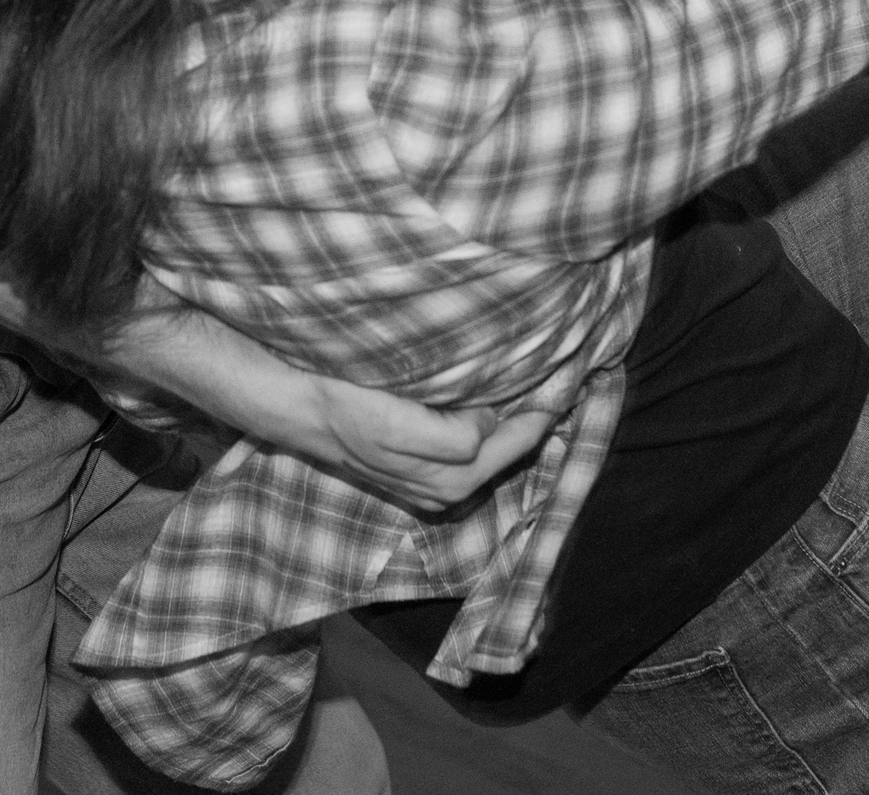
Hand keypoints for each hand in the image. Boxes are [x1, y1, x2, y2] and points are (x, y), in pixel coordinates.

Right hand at [307, 376, 556, 515]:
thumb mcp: (394, 424)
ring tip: (533, 386)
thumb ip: (450, 437)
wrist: (300, 410)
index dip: (541, 413)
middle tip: (561, 378)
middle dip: (534, 420)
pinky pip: (469, 452)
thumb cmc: (345, 408)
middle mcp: (448, 489)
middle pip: (508, 453)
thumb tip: (490, 424)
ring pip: (491, 454)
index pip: (515, 444)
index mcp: (449, 478)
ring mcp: (433, 483)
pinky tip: (491, 403)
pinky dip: (487, 429)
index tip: (568, 381)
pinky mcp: (419, 470)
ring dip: (512, 425)